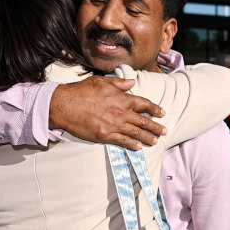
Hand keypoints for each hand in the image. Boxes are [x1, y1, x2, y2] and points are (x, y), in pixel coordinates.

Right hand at [49, 76, 166, 149]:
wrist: (65, 105)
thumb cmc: (82, 91)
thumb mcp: (101, 81)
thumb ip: (119, 83)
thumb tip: (133, 83)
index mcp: (121, 98)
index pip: (143, 104)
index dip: (154, 108)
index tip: (162, 112)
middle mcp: (120, 112)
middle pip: (143, 120)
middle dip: (155, 126)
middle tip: (165, 131)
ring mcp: (113, 125)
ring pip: (136, 132)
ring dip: (147, 137)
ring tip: (156, 141)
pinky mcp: (105, 135)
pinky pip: (122, 141)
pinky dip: (132, 144)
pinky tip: (138, 147)